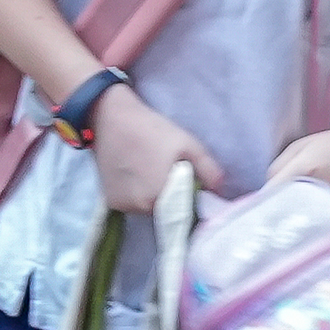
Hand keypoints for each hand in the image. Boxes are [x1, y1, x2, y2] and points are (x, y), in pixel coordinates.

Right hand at [86, 85, 226, 214]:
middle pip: (165, 211)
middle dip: (170, 197)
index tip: (186, 183)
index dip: (188, 199)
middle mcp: (141, 207)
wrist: (111, 118)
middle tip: (166, 172)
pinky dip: (136, 195)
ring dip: (152, 197)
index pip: (184, 212)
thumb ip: (208, 169)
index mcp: (162, 195)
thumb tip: (219, 191)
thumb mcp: (187, 143)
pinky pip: (132, 205)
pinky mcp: (110, 201)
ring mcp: (123, 206)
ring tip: (148, 171)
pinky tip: (134, 175)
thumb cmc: (151, 129)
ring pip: (148, 209)